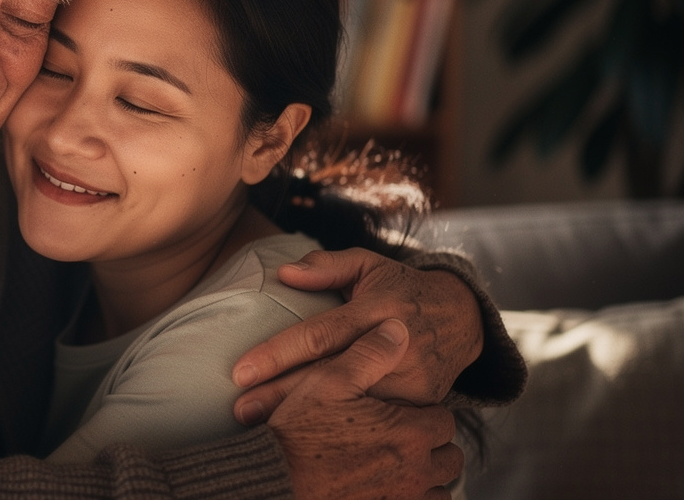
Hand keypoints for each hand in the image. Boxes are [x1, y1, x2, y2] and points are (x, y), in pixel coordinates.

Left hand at [232, 248, 483, 424]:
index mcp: (376, 308)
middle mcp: (396, 343)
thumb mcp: (368, 264)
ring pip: (354, 404)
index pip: (320, 334)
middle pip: (330, 377)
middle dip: (282, 397)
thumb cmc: (399, 287)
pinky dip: (346, 429)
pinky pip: (379, 418)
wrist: (463, 316)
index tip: (241, 372)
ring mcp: (412, 376)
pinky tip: (311, 439)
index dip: (279, 353)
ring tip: (264, 429)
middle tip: (241, 411)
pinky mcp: (424, 400)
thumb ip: (326, 266)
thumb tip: (284, 273)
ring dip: (308, 419)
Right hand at [269, 319, 462, 499]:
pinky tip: (390, 486)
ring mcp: (405, 498)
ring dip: (426, 475)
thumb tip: (397, 329)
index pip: (442, 420)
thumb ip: (368, 353)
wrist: (277, 480)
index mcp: (409, 432)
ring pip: (440, 488)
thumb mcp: (328, 381)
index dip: (422, 414)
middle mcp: (416, 470)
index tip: (400, 413)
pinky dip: (413, 498)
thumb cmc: (299, 433)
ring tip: (398, 463)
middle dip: (429, 446)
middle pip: (448, 457)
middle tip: (401, 436)